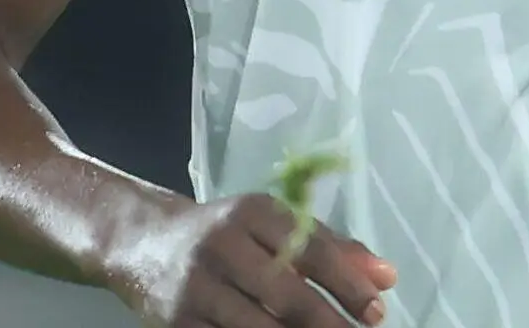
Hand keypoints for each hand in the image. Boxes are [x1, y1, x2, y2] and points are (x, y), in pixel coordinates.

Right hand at [110, 192, 397, 326]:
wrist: (141, 243)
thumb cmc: (225, 236)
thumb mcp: (272, 226)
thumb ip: (330, 248)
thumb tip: (387, 278)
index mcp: (253, 212)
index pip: (309, 248)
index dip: (347, 283)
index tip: (376, 311)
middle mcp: (222, 245)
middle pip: (285, 294)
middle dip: (327, 323)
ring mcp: (196, 287)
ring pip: (256, 327)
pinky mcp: (178, 323)